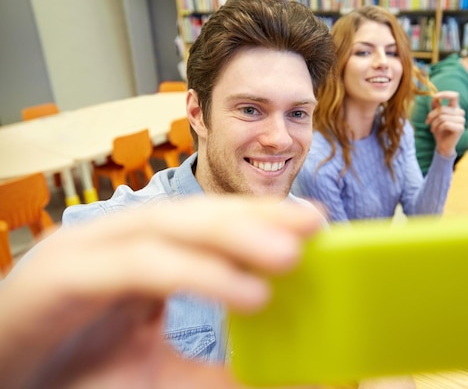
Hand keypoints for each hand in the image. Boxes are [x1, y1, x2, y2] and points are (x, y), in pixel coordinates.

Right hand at [0, 196, 322, 388]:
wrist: (2, 384)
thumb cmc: (71, 377)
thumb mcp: (158, 375)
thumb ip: (212, 373)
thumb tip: (281, 377)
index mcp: (140, 255)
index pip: (208, 226)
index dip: (259, 220)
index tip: (313, 223)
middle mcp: (117, 241)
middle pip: (197, 216)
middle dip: (256, 216)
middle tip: (315, 220)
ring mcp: (89, 250)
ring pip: (172, 228)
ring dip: (233, 236)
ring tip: (290, 253)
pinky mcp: (65, 275)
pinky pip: (141, 266)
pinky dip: (196, 274)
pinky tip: (245, 292)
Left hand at [426, 91, 464, 156]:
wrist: (443, 145)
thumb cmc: (439, 130)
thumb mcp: (435, 117)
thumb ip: (435, 107)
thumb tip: (434, 97)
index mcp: (455, 108)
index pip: (454, 96)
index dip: (445, 94)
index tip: (435, 97)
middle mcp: (460, 113)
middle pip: (443, 109)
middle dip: (431, 115)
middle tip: (427, 122)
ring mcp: (462, 120)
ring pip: (443, 117)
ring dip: (434, 123)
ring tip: (432, 128)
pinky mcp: (460, 128)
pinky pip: (446, 124)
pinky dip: (439, 128)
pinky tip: (438, 131)